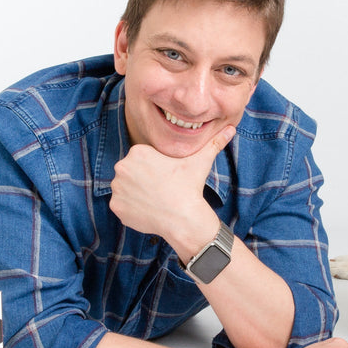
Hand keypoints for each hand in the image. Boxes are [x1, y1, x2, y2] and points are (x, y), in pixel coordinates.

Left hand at [110, 126, 234, 251]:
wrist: (183, 218)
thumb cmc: (190, 188)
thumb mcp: (201, 162)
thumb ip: (213, 143)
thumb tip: (232, 129)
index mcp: (138, 152)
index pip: (141, 159)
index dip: (154, 169)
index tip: (166, 178)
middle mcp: (122, 167)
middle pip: (131, 173)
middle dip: (143, 180)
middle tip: (161, 189)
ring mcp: (117, 188)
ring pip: (125, 189)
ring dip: (136, 194)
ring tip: (155, 199)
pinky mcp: (116, 206)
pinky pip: (122, 206)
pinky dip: (131, 209)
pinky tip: (148, 210)